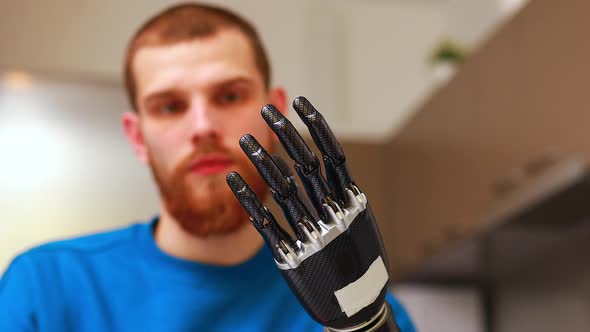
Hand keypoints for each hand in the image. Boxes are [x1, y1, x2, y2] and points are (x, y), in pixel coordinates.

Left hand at [227, 97, 398, 330]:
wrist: (359, 310)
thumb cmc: (363, 268)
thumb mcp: (363, 228)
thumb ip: (346, 200)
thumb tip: (332, 175)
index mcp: (354, 203)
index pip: (333, 153)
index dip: (316, 126)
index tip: (301, 103)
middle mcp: (333, 213)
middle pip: (307, 162)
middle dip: (286, 133)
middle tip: (266, 110)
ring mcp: (312, 233)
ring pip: (284, 187)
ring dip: (262, 161)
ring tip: (246, 140)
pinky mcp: (292, 254)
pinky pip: (266, 222)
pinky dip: (249, 200)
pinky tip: (233, 181)